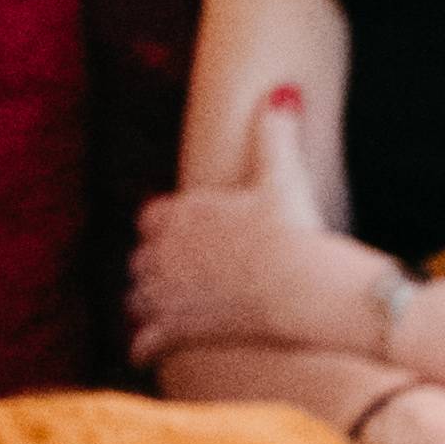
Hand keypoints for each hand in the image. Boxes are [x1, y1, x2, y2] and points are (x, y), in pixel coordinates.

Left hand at [127, 87, 396, 362]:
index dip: (164, 228)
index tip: (181, 237)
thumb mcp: (285, 174)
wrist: (306, 286)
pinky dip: (144, 347)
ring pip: (138, 299)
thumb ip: (276, 131)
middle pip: (140, 260)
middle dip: (154, 268)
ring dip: (148, 306)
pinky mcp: (180, 329)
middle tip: (178, 279)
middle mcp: (166, 251)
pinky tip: (146, 352)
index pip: (150, 218)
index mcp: (183, 213)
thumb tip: (284, 90)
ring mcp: (169, 292)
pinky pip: (146, 342)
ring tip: (165, 313)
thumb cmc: (295, 227)